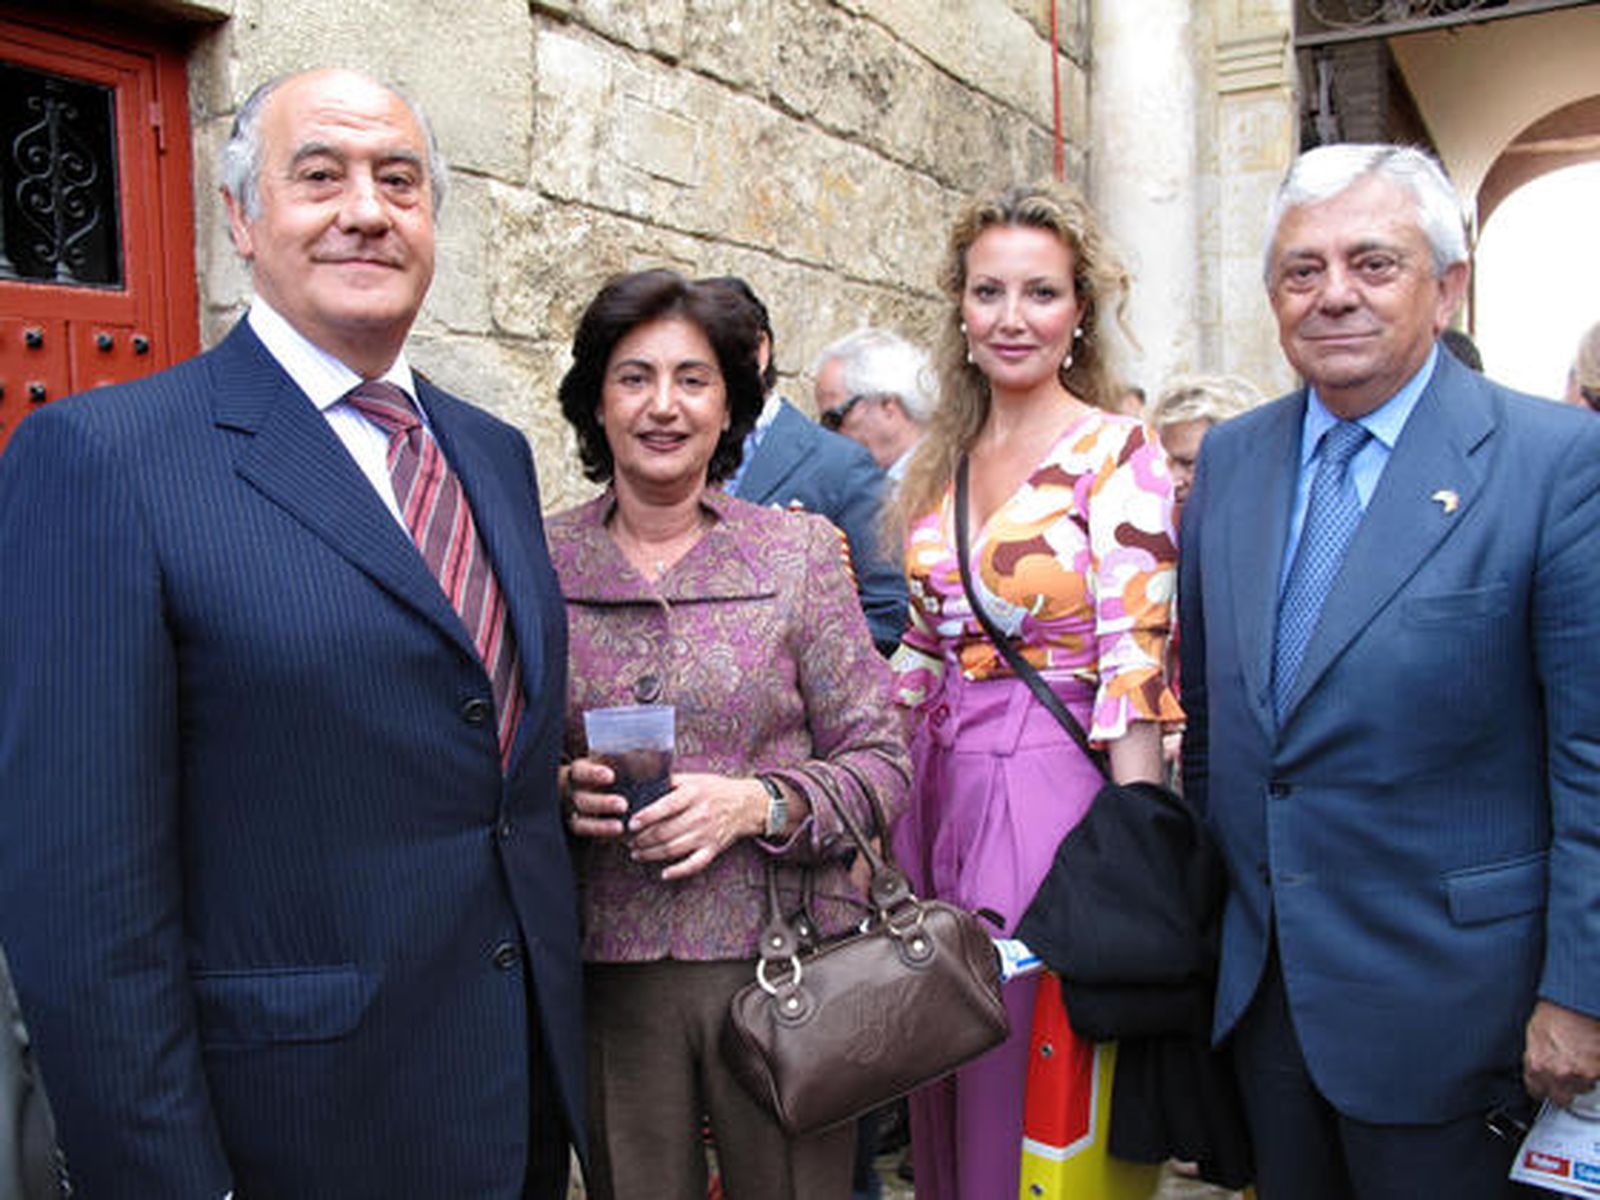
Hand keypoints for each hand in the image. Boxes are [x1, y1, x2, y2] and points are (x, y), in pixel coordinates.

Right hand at [562, 757, 629, 839]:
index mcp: (579, 772)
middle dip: (602, 803)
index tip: (610, 776)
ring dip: (600, 825)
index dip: (593, 774)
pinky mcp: (580, 827)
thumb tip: (655, 757)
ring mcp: (573, 812)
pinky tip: (617, 837)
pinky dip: (600, 836)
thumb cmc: (607, 769)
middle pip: (581, 799)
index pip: (580, 771)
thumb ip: (629, 759)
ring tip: (620, 827)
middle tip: (623, 804)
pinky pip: (587, 835)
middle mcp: (573, 792)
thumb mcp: (613, 760)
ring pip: (580, 821)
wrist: (592, 786)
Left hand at [627, 772, 764, 881]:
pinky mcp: (712, 849)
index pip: (665, 807)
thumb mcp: (694, 779)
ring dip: (651, 854)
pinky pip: (694, 864)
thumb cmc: (715, 789)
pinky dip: (678, 871)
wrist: (746, 804)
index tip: (631, 823)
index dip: (646, 817)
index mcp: (693, 794)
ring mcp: (707, 834)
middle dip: (642, 839)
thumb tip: (640, 785)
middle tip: (629, 840)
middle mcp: (700, 815)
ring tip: (636, 853)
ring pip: (673, 849)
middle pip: (665, 831)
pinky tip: (664, 874)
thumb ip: (669, 782)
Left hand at [1524, 999, 1599, 1107]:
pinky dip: (1595, 1071)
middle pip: (1562, 1098)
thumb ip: (1536, 1059)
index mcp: (1536, 1066)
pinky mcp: (1597, 1071)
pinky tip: (1590, 1057)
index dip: (1543, 1089)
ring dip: (1582, 1079)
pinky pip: (1597, 1079)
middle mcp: (1557, 1074)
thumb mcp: (1534, 1037)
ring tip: (1580, 1059)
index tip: (1547, 1087)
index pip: (1537, 1092)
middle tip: (1567, 1075)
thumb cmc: (1554, 1013)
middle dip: (1564, 1089)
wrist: (1575, 1003)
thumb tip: (1539, 1070)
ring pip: (1583, 1089)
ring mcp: (1580, 1074)